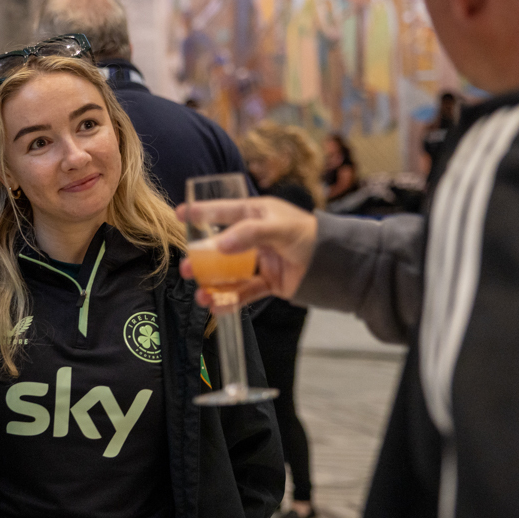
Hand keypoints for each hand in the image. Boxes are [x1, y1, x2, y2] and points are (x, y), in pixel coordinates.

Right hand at [177, 197, 319, 307]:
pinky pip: (245, 291)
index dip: (202, 212)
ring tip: (201, 294)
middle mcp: (256, 237)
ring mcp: (261, 261)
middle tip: (187, 268)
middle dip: (203, 259)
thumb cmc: (310, 236)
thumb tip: (217, 246)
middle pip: (222, 247)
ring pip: (231, 273)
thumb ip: (248, 234)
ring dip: (214, 284)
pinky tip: (218, 306)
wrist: (338, 266)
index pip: (224, 211)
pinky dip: (231, 300)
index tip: (180, 213)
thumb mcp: (279, 229)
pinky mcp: (269, 282)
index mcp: (258, 214)